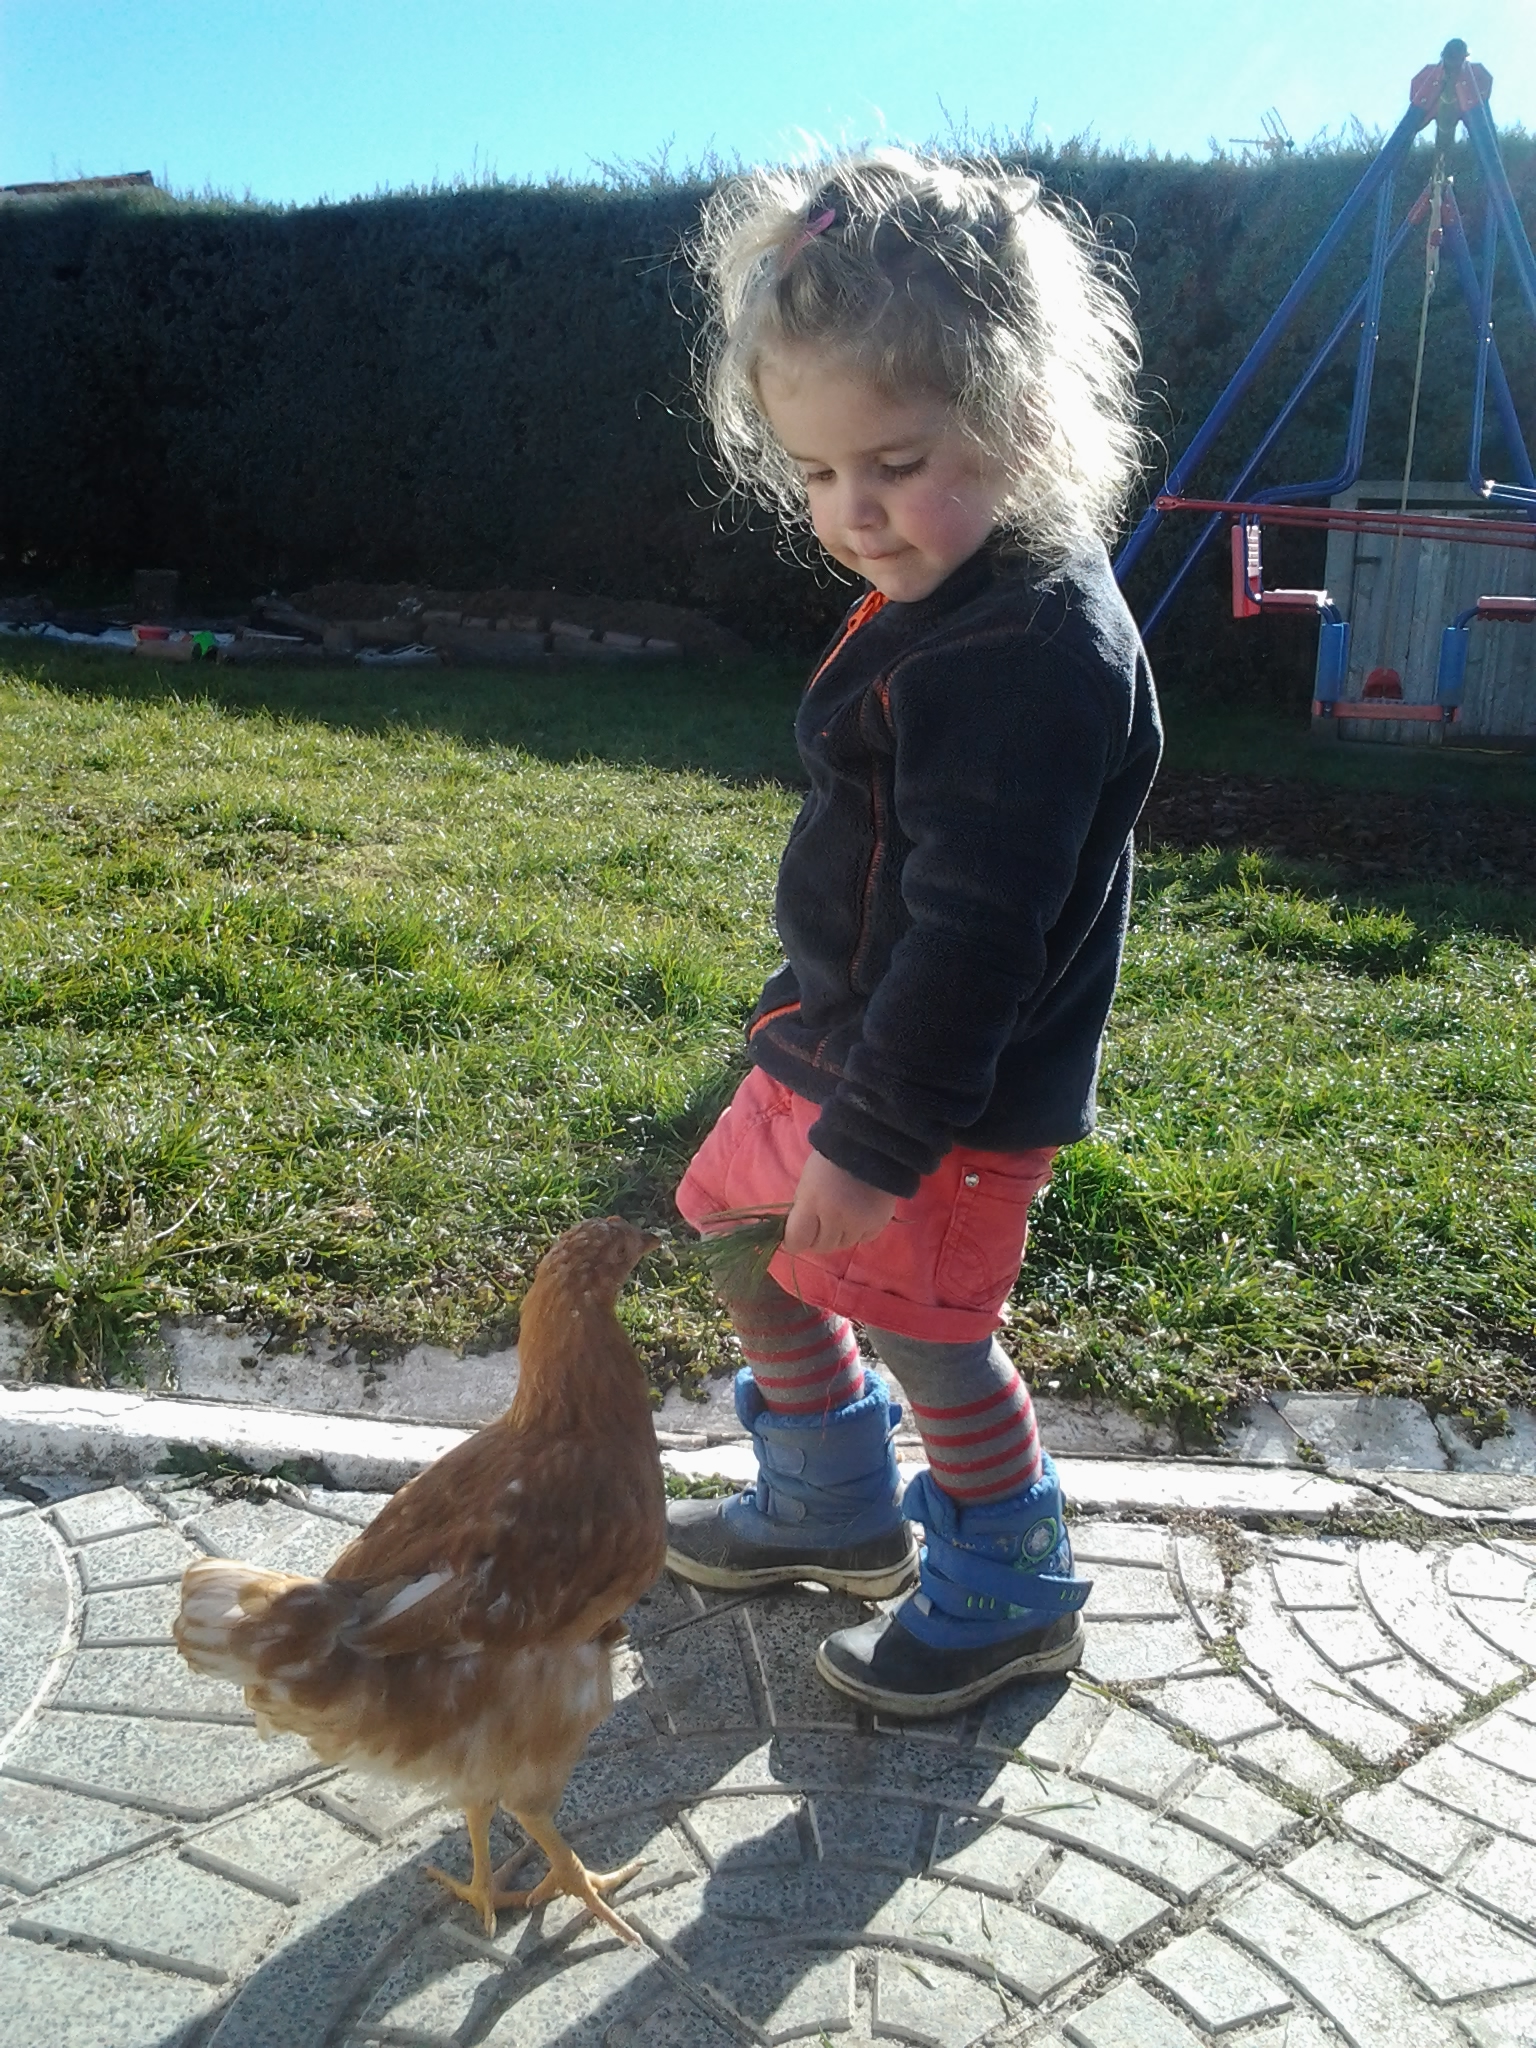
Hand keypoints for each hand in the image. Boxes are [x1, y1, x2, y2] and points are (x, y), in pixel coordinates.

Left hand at [782, 1149, 897, 1256]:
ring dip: (839, 1235)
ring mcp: (859, 1222)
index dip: (794, 1241)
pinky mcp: (879, 1222)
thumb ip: (803, 1210)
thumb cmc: (830, 1160)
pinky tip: (859, 1215)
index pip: (797, 1241)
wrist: (869, 1145)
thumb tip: (800, 1233)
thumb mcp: (806, 1183)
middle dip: (817, 1238)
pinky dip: (859, 1231)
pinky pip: (864, 1238)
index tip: (796, 1236)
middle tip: (819, 1224)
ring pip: (844, 1244)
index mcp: (812, 1204)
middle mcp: (835, 1218)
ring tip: (841, 1216)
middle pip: (822, 1246)